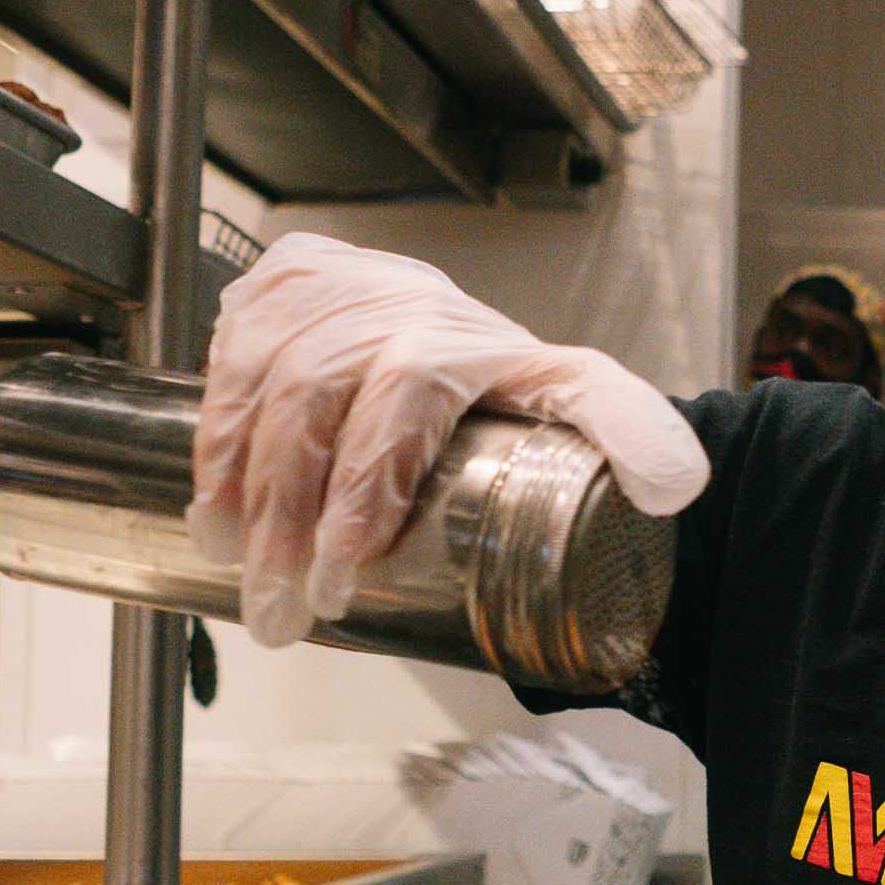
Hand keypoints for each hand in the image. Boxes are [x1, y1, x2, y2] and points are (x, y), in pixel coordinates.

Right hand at [190, 232, 710, 647]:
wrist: (471, 337)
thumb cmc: (519, 392)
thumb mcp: (585, 404)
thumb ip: (633, 434)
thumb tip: (674, 485)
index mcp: (467, 338)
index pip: (403, 398)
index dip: (364, 485)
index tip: (344, 572)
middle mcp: (394, 300)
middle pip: (317, 398)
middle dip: (288, 509)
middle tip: (280, 601)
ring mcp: (331, 286)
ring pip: (260, 377)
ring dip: (236, 475)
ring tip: (235, 562)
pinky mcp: (284, 283)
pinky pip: (230, 348)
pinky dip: (214, 424)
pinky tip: (210, 494)